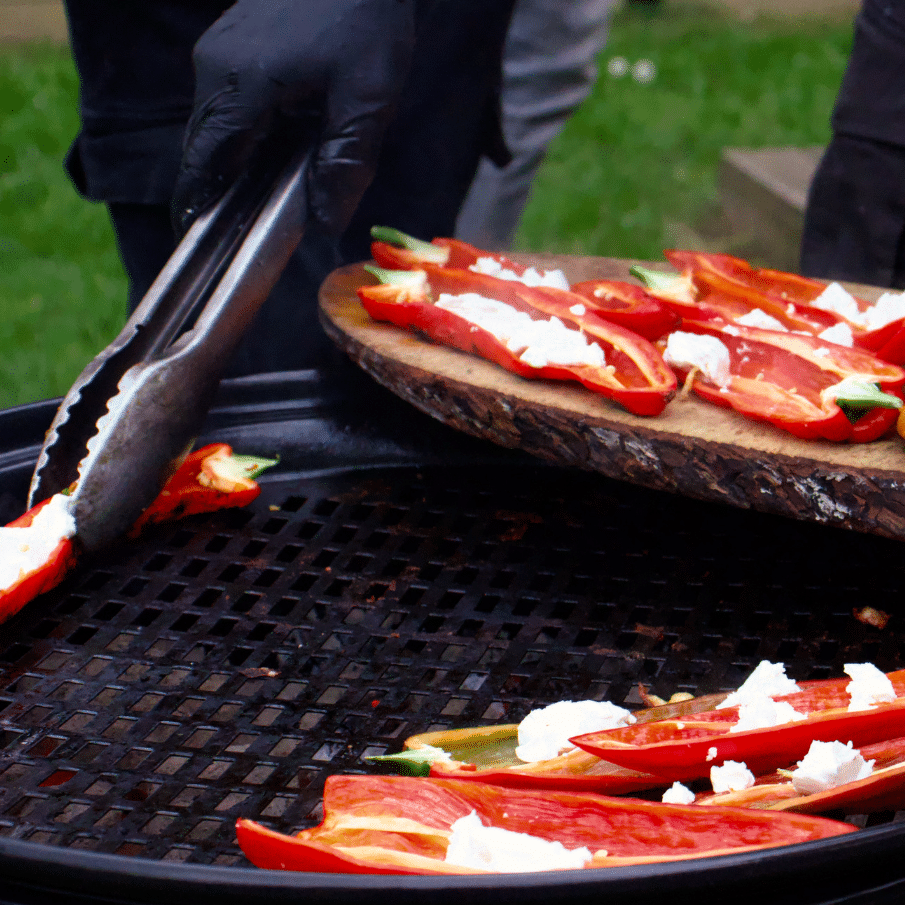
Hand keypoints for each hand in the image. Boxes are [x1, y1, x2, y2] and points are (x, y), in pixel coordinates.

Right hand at [172, 0, 414, 236]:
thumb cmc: (366, 19)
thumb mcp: (368, 100)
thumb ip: (344, 164)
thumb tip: (324, 223)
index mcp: (239, 84)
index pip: (201, 160)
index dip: (194, 204)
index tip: (193, 240)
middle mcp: (214, 66)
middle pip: (204, 146)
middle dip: (222, 188)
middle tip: (246, 227)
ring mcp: (219, 50)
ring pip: (216, 124)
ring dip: (239, 159)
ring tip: (273, 189)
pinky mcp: (233, 42)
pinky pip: (229, 101)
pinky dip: (248, 132)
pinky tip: (283, 144)